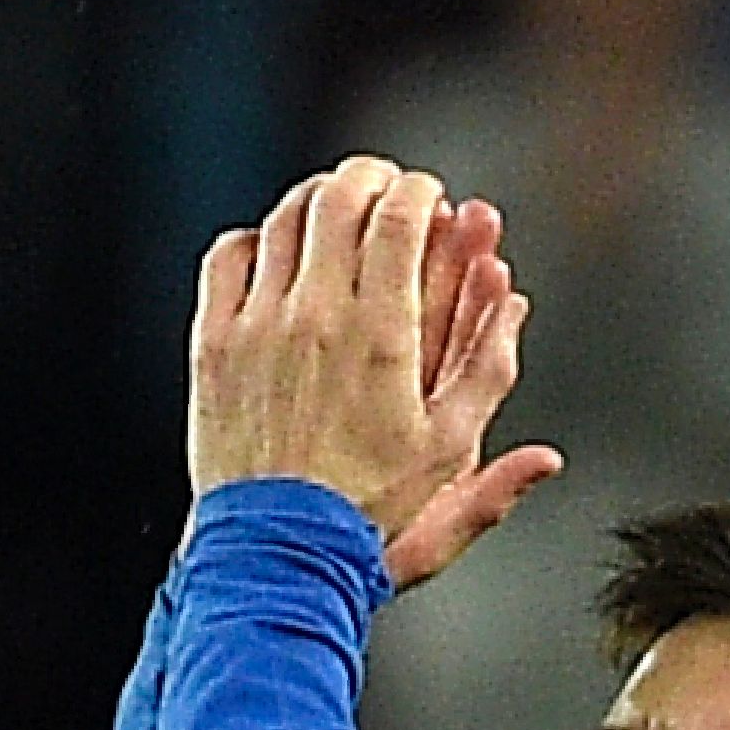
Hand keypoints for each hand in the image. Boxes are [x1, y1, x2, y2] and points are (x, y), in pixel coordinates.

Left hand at [186, 156, 564, 587]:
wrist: (276, 550)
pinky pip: (229, 257)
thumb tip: (515, 305)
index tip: (429, 198)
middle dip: (370, 179)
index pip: (400, 214)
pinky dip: (255, 239)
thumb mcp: (449, 449)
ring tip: (335, 209)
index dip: (420, 190)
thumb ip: (489, 370)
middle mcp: (317, 316)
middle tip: (383, 187)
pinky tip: (274, 252)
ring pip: (284, 219)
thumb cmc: (367, 508)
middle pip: (340, 197)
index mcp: (382, 332)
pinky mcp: (214, 343)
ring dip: (315, 201)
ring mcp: (258, 324)